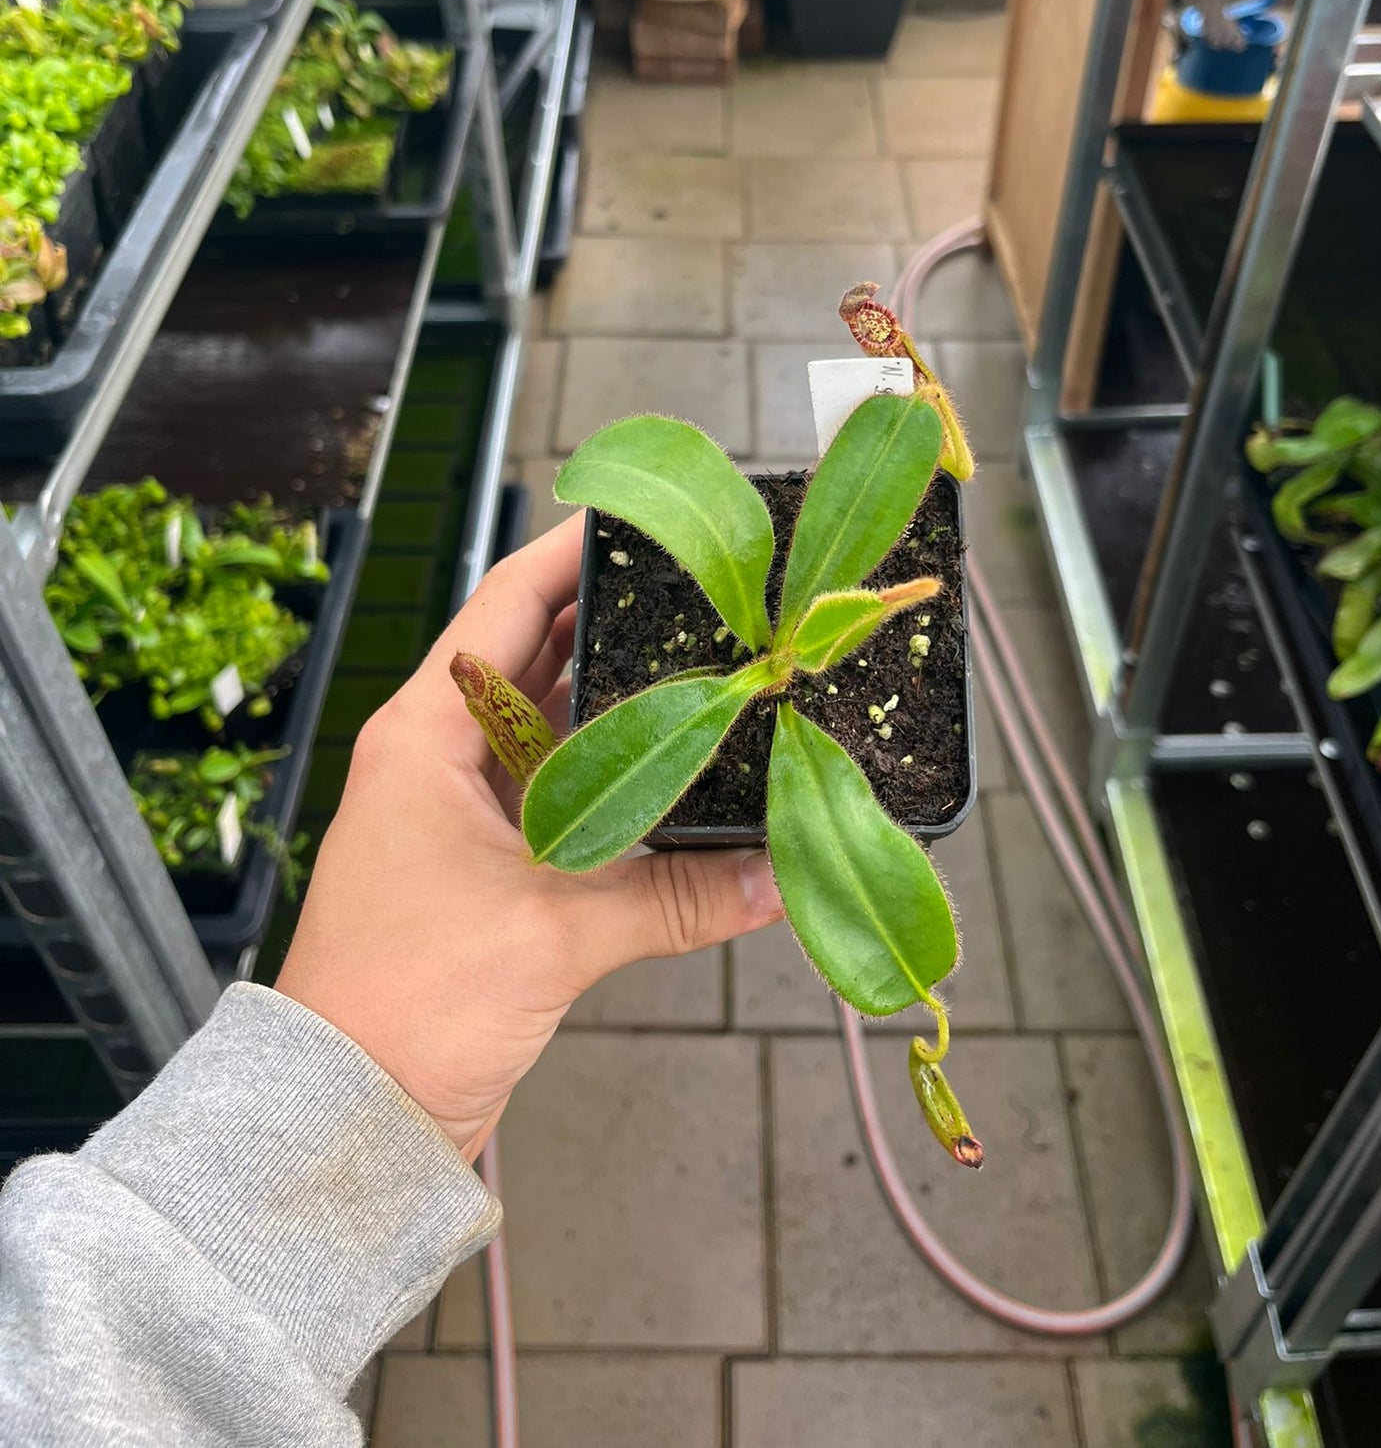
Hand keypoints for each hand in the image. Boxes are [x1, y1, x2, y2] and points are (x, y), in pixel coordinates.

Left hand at [276, 515, 784, 1162]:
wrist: (350, 1117)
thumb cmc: (407, 1005)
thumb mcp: (553, 934)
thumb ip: (672, 893)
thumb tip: (775, 874)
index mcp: (425, 735)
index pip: (507, 605)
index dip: (574, 552)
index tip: (646, 518)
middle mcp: (438, 756)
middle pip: (537, 658)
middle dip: (619, 625)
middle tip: (705, 595)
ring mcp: (460, 812)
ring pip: (554, 730)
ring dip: (622, 706)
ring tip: (708, 668)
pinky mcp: (486, 867)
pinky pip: (561, 797)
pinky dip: (616, 784)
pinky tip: (678, 778)